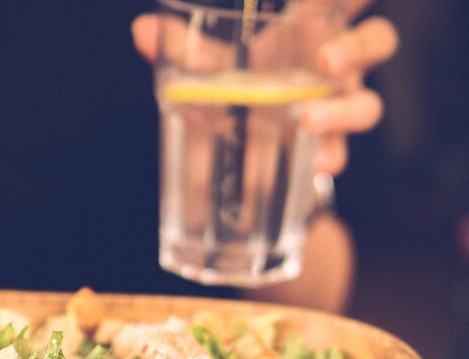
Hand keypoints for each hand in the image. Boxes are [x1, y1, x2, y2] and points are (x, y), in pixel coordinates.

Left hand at [131, 7, 398, 176]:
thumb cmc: (240, 86)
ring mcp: (336, 109)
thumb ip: (188, 48)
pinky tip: (314, 167)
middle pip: (377, 42)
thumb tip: (142, 31)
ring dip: (341, 112)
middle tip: (326, 59)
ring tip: (304, 120)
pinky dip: (328, 159)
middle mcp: (333, 67)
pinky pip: (340, 152)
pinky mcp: (328, 147)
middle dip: (359, 47)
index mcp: (311, 30)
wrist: (245, 145)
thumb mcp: (214, 67)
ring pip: (368, 104)